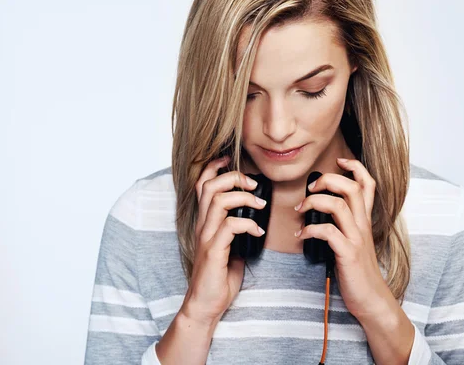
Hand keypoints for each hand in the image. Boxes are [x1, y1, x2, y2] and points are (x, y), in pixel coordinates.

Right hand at [180, 155, 266, 325]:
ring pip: (219, 201)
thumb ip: (236, 229)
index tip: (230, 159)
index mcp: (205, 221)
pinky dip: (248, 224)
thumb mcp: (229, 246)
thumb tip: (254, 216)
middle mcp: (202, 225)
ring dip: (244, 198)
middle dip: (234, 177)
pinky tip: (258, 233)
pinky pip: (230, 226)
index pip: (202, 185)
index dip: (214, 167)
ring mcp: (206, 237)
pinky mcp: (213, 251)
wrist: (205, 304)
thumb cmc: (219, 276)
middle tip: (253, 185)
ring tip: (261, 206)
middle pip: (210, 186)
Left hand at [294, 157, 383, 319]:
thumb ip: (344, 224)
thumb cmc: (358, 270)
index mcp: (364, 220)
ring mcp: (356, 238)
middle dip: (328, 179)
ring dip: (314, 202)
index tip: (339, 160)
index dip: (355, 167)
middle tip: (311, 187)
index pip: (368, 184)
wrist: (371, 298)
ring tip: (300, 209)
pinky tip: (301, 235)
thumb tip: (321, 210)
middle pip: (352, 187)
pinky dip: (309, 230)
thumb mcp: (354, 241)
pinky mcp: (348, 253)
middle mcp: (362, 225)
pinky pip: (327, 232)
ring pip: (339, 205)